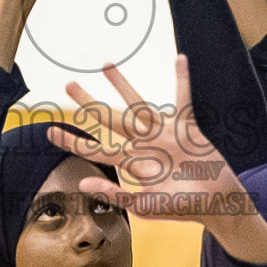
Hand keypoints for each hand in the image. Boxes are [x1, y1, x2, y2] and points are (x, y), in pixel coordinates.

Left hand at [45, 57, 234, 220]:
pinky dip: (182, 79)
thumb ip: (115, 195)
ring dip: (122, 84)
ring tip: (106, 65)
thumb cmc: (183, 208)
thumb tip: (82, 184)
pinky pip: (182, 98)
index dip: (73, 141)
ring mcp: (164, 133)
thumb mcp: (146, 207)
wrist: (217, 204)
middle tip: (68, 84)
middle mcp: (144, 144)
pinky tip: (179, 59)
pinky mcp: (186, 128)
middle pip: (110, 119)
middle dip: (89, 103)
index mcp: (133, 162)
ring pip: (137, 104)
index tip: (50, 132)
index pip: (97, 149)